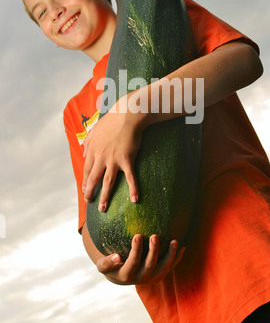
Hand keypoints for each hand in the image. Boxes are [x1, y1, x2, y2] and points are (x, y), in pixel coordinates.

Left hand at [82, 96, 143, 210]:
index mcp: (93, 150)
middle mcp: (100, 156)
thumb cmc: (113, 119)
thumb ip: (88, 140)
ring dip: (104, 196)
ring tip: (103, 208)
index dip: (85, 182)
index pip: (86, 170)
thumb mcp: (96, 129)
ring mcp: (113, 159)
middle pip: (93, 179)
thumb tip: (83, 152)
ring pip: (107, 182)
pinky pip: (130, 178)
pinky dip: (133, 189)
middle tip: (89, 201)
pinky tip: (134, 200)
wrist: (128, 114)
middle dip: (90, 192)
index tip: (85, 190)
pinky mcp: (126, 159)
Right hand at [96, 234, 184, 284]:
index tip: (138, 235)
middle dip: (153, 250)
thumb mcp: (103, 266)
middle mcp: (141, 278)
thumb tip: (116, 257)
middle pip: (150, 265)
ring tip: (174, 241)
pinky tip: (182, 246)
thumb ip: (105, 263)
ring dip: (170, 255)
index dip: (136, 250)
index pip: (132, 262)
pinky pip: (170, 267)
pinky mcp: (160, 275)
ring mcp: (152, 278)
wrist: (121, 275)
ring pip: (163, 268)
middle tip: (155, 235)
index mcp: (126, 275)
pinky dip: (177, 258)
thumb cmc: (110, 265)